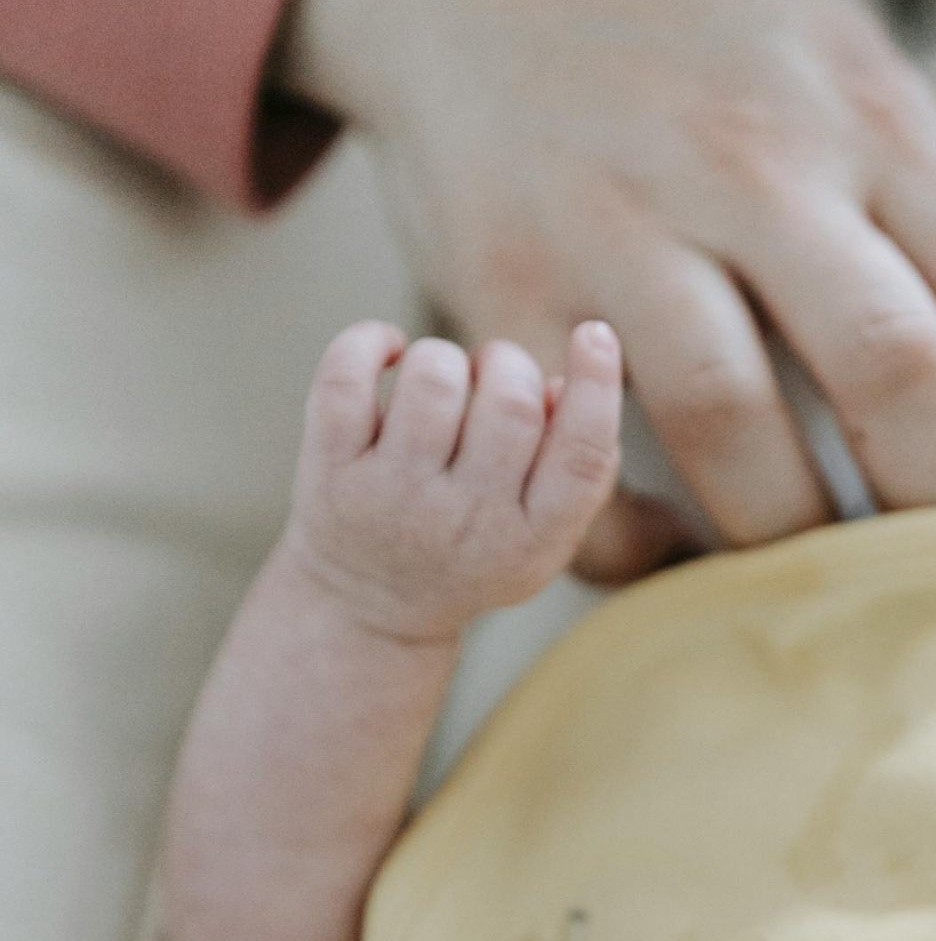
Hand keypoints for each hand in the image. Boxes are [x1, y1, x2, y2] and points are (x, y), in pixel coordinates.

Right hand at [282, 0, 935, 577]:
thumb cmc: (702, 42)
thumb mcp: (852, 74)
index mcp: (867, 118)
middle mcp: (753, 167)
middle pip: (897, 375)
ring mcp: (622, 226)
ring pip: (736, 430)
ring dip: (792, 542)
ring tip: (813, 575)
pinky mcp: (508, 287)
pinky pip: (581, 460)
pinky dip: (633, 543)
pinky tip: (673, 551)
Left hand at [284, 319, 623, 640]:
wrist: (369, 605)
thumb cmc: (472, 551)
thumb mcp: (539, 537)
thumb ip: (576, 472)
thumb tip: (558, 383)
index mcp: (530, 541)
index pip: (581, 458)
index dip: (597, 387)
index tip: (595, 335)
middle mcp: (464, 524)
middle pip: (510, 401)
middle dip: (508, 364)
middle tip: (495, 378)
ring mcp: (393, 497)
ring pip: (434, 377)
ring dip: (445, 358)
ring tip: (443, 386)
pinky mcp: (333, 471)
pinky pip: (347, 374)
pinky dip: (370, 342)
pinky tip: (390, 355)